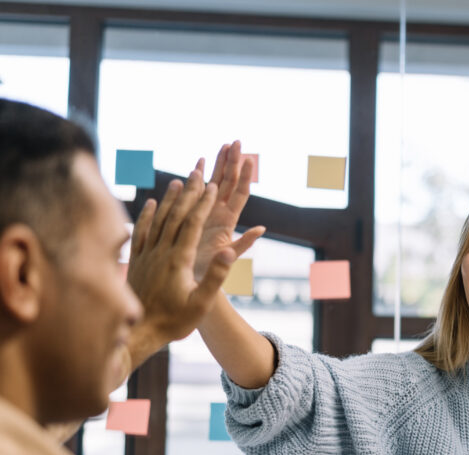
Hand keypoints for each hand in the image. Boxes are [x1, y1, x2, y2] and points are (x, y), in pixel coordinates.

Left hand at [125, 170, 234, 365]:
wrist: (139, 332)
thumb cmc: (175, 321)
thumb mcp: (202, 303)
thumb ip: (216, 276)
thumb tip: (227, 250)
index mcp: (179, 260)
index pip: (192, 224)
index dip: (203, 204)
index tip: (213, 186)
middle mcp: (161, 253)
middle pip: (176, 215)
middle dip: (189, 193)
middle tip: (198, 172)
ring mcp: (147, 255)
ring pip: (159, 220)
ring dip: (170, 199)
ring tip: (179, 181)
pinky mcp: (137, 261)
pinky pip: (142, 231)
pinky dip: (147, 214)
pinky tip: (151, 203)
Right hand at [194, 141, 263, 280]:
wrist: (192, 284)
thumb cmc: (209, 275)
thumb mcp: (228, 259)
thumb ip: (243, 244)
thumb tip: (262, 229)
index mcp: (227, 222)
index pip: (239, 194)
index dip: (244, 176)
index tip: (249, 158)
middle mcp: (219, 214)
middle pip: (228, 183)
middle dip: (232, 162)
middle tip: (237, 141)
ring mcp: (206, 213)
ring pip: (214, 184)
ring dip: (219, 165)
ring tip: (224, 145)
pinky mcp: (194, 215)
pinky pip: (196, 191)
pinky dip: (198, 176)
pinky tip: (200, 163)